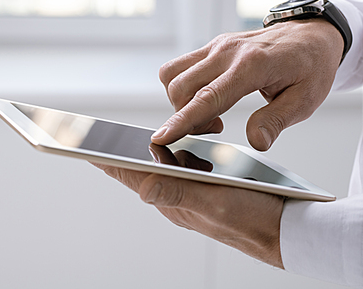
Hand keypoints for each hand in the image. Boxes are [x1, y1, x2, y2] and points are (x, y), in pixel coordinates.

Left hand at [91, 147, 284, 267]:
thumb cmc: (252, 219)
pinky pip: (181, 165)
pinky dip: (176, 150)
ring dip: (148, 148)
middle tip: (95, 133)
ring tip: (129, 136)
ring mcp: (189, 190)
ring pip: (160, 165)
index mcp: (172, 199)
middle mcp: (176, 195)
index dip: (103, 158)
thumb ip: (181, 194)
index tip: (79, 143)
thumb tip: (144, 188)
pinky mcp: (204, 185)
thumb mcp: (215, 204)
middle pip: (138, 168)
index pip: (129, 175)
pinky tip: (179, 143)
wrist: (282, 228)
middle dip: (119, 149)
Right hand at [151, 19, 343, 149]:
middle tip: (215, 128)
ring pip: (173, 74)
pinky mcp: (213, 46)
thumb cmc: (311, 66)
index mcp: (252, 66)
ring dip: (181, 101)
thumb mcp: (305, 100)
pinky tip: (207, 97)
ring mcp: (217, 46)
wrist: (312, 33)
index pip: (208, 98)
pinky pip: (180, 66)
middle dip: (185, 117)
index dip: (182, 121)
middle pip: (182, 88)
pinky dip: (183, 87)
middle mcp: (228, 52)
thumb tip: (256, 143)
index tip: (161, 138)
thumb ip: (276, 121)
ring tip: (210, 114)